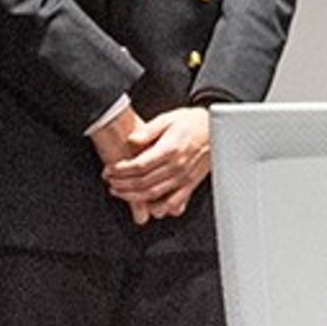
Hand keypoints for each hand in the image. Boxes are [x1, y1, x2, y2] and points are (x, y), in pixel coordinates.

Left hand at [98, 104, 213, 221]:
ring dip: (134, 197)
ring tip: (120, 193)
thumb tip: (132, 140)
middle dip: (122, 184)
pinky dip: (160, 207)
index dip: (121, 171)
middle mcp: (177, 166)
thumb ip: (148, 130)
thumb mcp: (168, 118)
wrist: (216, 129)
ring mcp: (184, 178)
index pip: (139, 166)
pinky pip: (174, 202)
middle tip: (110, 182)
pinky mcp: (190, 184)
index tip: (110, 170)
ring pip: (154, 194)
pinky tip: (149, 207)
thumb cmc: (193, 122)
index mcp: (170, 149)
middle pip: (143, 182)